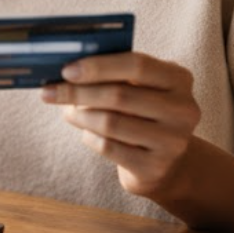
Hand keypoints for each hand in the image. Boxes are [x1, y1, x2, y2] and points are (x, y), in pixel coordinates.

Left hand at [40, 52, 199, 198]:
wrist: (164, 162)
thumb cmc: (141, 113)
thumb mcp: (139, 87)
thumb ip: (114, 73)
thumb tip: (67, 70)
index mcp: (179, 79)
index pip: (137, 65)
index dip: (98, 66)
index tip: (66, 70)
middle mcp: (183, 109)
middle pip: (119, 95)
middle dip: (78, 92)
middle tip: (50, 91)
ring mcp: (173, 141)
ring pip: (110, 123)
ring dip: (80, 115)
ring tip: (67, 112)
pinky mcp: (155, 167)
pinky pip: (108, 147)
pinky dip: (89, 136)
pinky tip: (86, 132)